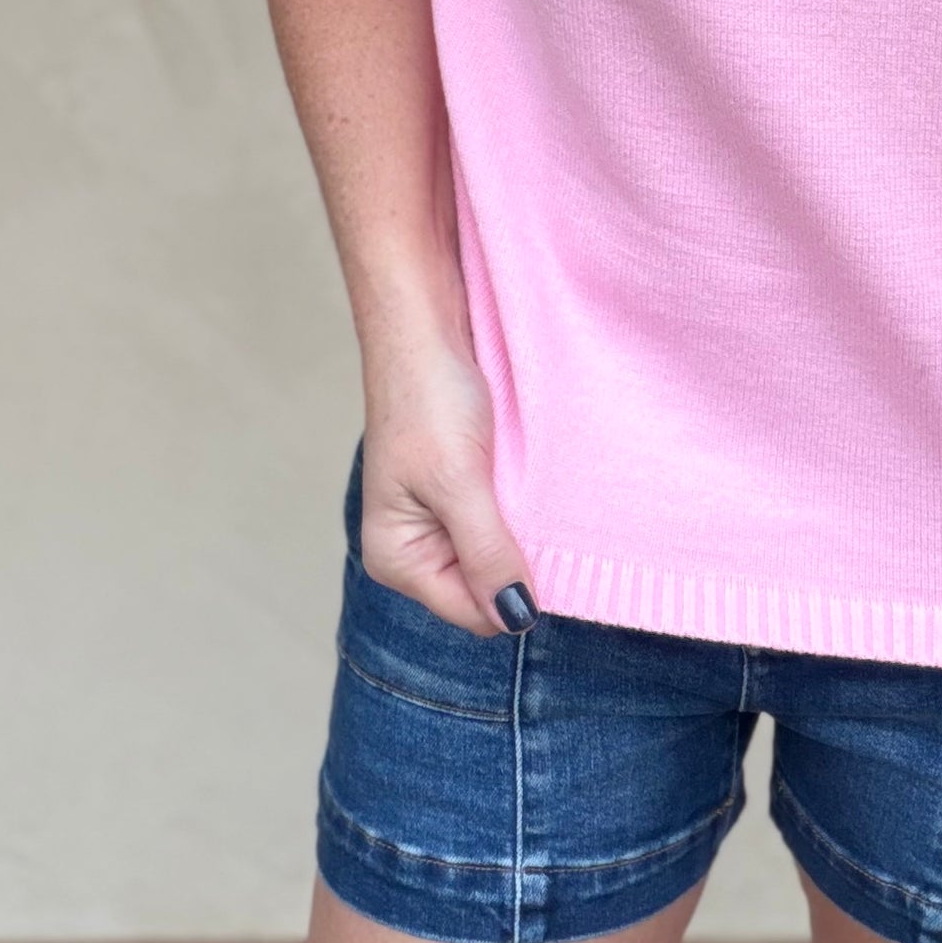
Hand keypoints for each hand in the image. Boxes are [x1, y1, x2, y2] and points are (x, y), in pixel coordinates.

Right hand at [359, 323, 540, 638]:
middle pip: (487, 587)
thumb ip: (487, 553)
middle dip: (517, 557)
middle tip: (534, 505)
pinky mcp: (460, 487)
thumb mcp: (460, 482)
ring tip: (528, 485)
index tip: (544, 544)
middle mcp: (414, 547)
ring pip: (499, 550)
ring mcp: (437, 517)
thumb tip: (518, 618)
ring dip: (522, 527)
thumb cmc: (428, 397)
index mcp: (397, 559)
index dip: (514, 589)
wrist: (425, 324)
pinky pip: (500, 517)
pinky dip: (519, 503)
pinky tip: (526, 475)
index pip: (475, 613)